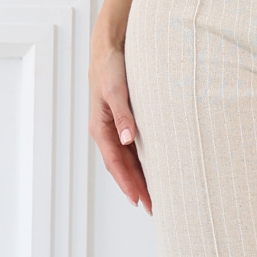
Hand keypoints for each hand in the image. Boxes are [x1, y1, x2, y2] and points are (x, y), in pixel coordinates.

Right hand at [89, 33, 151, 212]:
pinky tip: (154, 170)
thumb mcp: (117, 90)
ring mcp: (115, 128)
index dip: (127, 183)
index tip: (139, 200)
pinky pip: (133, 148)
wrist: (109, 48)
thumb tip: (128, 140)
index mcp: (100, 128)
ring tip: (155, 196)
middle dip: (136, 187)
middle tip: (153, 208)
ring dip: (139, 178)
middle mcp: (107, 132)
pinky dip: (141, 162)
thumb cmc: (110, 67)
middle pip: (122, 167)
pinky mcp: (124, 121)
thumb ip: (123, 115)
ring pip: (128, 160)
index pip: (115, 163)